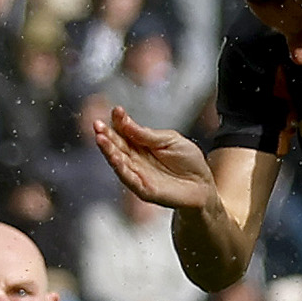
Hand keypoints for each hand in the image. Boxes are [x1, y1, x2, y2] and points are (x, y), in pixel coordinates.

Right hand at [92, 106, 218, 213]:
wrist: (203, 184)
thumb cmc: (188, 161)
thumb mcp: (169, 140)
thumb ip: (146, 134)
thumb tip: (124, 120)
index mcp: (140, 144)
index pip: (124, 131)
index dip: (119, 121)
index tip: (117, 110)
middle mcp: (135, 159)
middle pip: (117, 145)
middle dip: (106, 134)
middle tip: (97, 124)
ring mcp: (137, 174)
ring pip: (118, 161)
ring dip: (107, 150)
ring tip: (100, 137)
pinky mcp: (143, 190)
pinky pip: (129, 178)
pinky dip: (120, 167)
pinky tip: (113, 156)